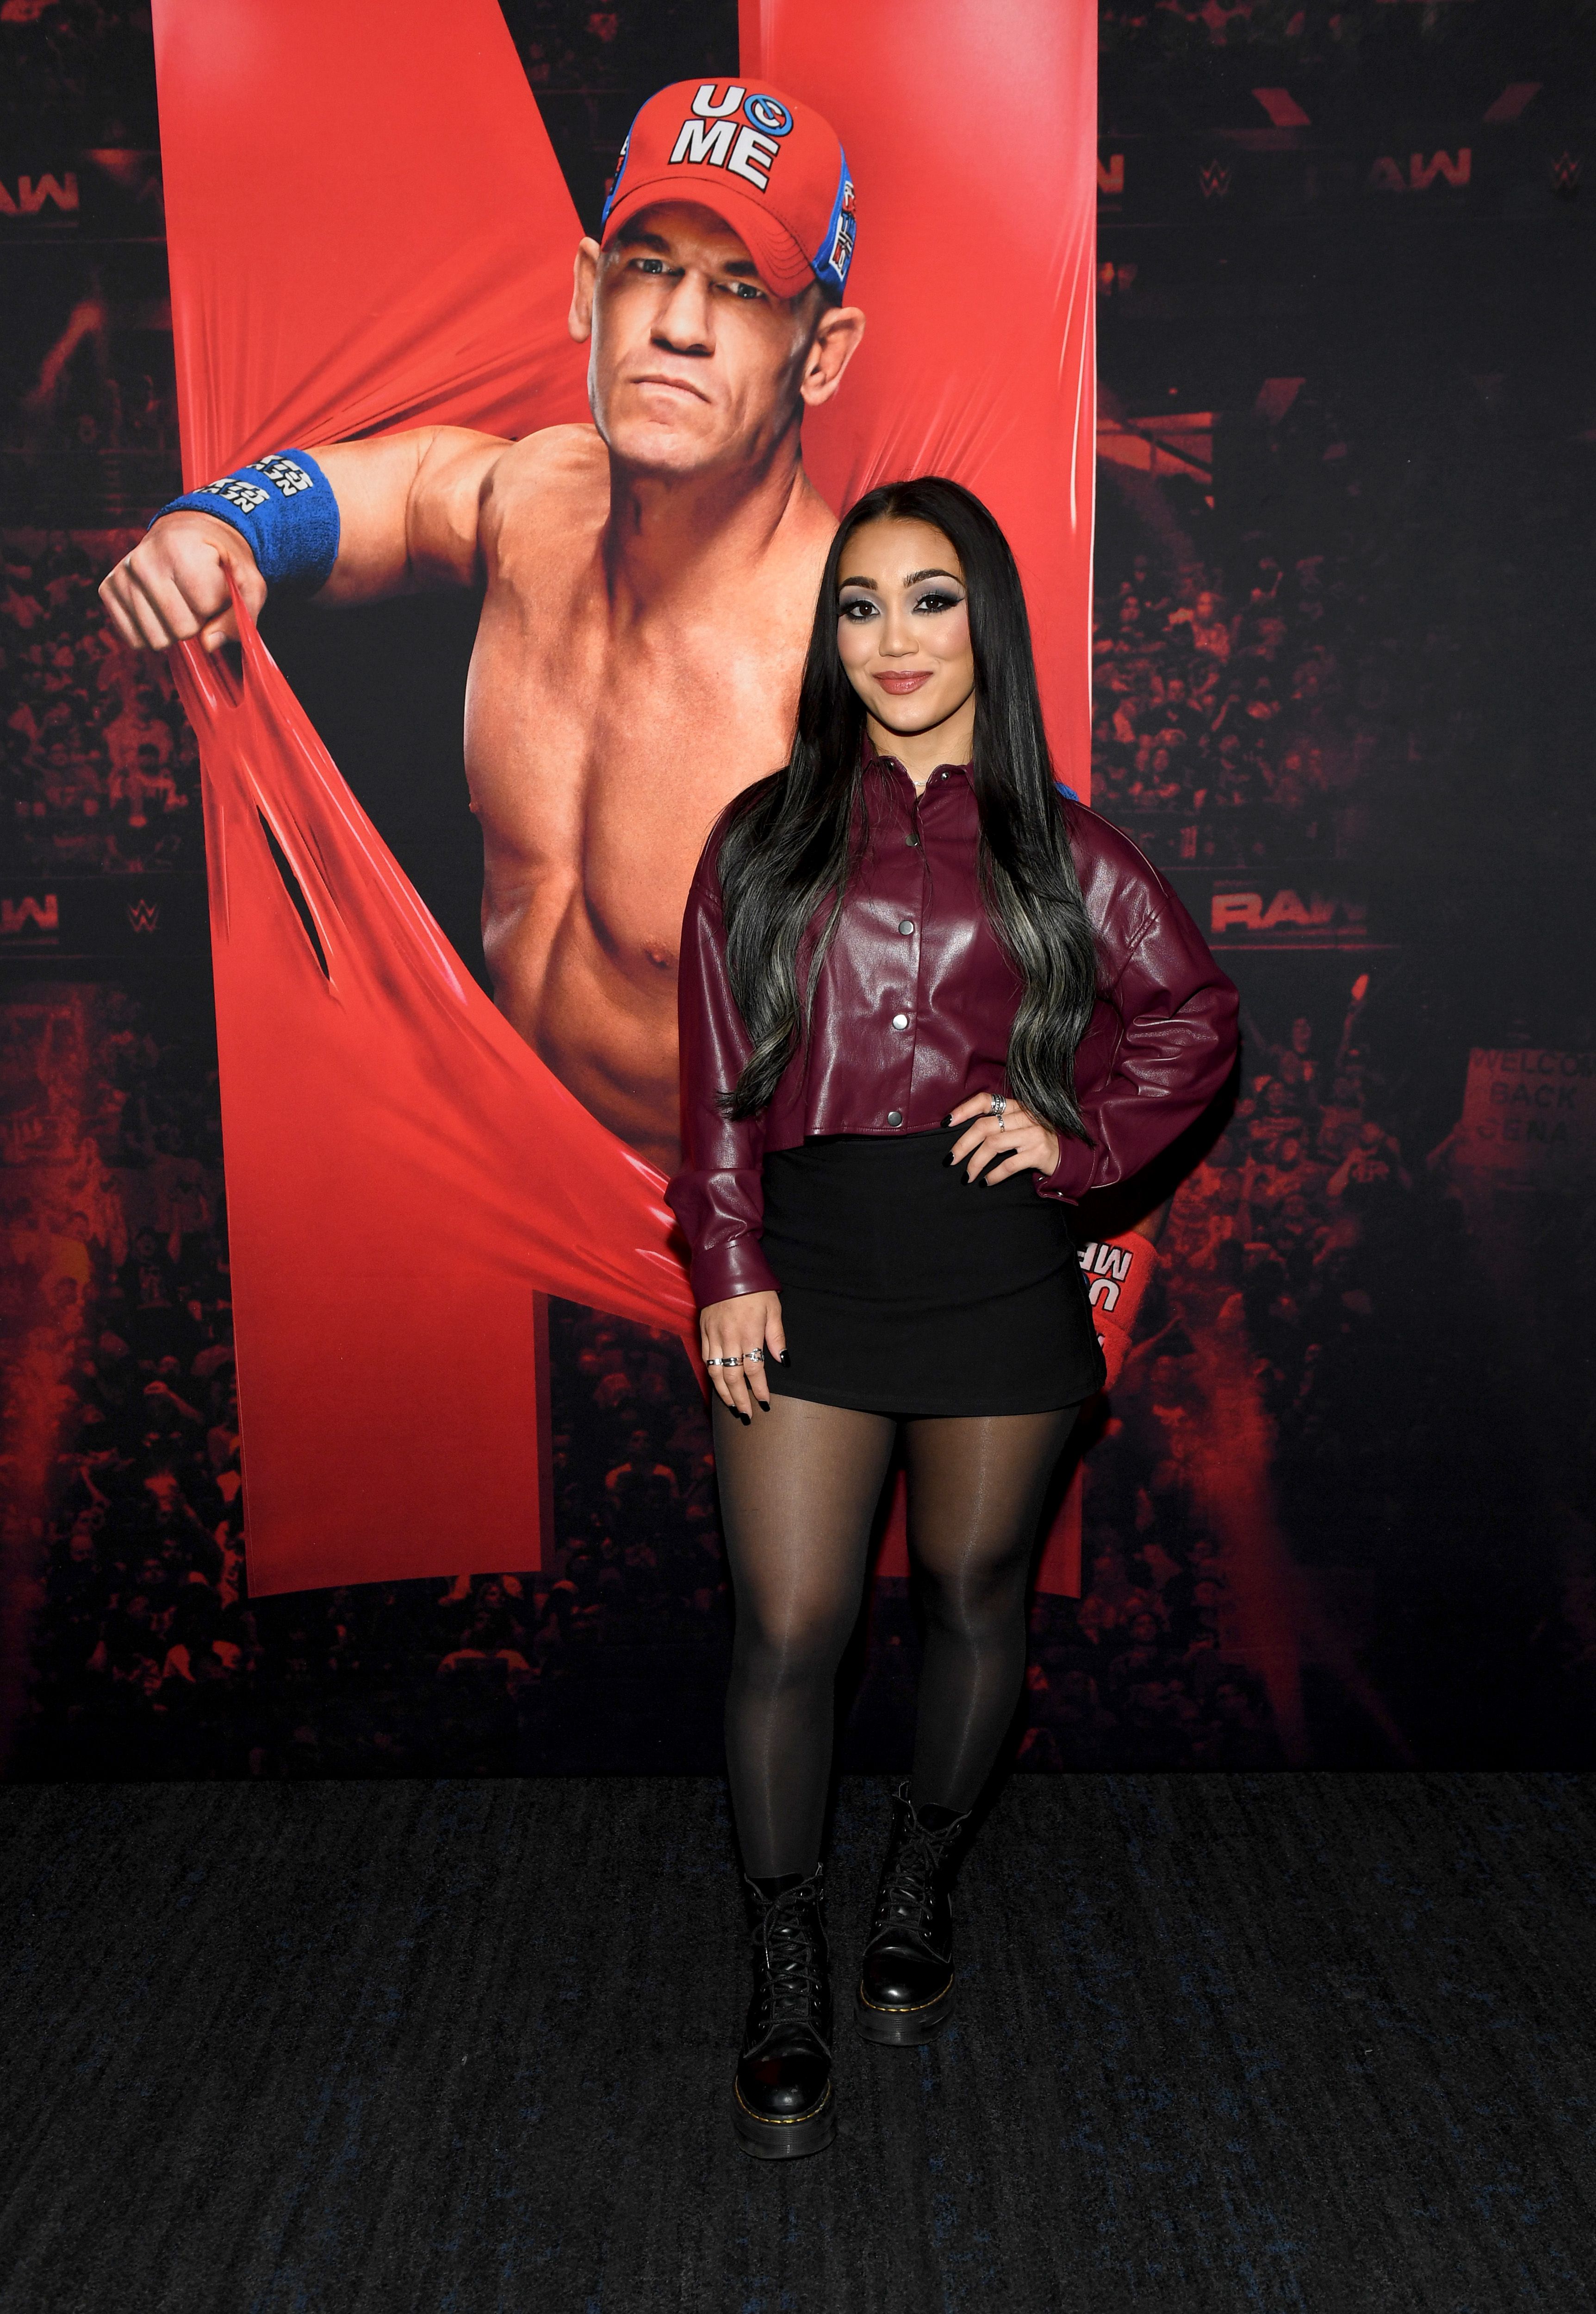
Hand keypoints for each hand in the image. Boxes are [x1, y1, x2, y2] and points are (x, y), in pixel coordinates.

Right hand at [99, 511, 266, 654]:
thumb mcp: (248, 581)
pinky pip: (133, 638)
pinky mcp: (108, 588)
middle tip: (196, 600)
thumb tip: (208, 644)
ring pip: (155, 638)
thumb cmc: (221, 559)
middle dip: (195, 623)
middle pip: (179, 629)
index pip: (203, 608)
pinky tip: (159, 610)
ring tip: (178, 603)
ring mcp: (122, 575)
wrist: (187, 532)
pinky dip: (152, 632)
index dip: (215, 608)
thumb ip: (241, 616)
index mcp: (180, 550)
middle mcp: (143, 560)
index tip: (213, 589)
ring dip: (173, 630)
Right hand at [700, 1289, 784, 1419]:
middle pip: (733, 1377)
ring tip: (732, 1406)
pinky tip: (717, 1384)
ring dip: (724, 1392)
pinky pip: (705, 1358)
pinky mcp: (703, 1331)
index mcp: (749, 1333)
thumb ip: (776, 1336)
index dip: (759, 1389)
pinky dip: (711, 1374)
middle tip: (747, 1415)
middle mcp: (730, 1338)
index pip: (754, 1370)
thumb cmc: (755, 1287)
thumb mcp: (773, 1308)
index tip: (765, 1402)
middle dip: (740, 1399)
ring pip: (716, 1372)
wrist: (725, 1268)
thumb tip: (783, 1360)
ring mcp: (714, 1335)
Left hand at [947, 1094, 1059, 1184]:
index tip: (946, 1123)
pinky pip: (1008, 1164)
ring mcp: (1033, 1134)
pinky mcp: (1039, 1152)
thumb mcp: (1021, 1126)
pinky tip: (986, 1182)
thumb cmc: (1039, 1141)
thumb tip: (965, 1136)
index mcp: (1017, 1107)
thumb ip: (999, 1124)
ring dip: (975, 1163)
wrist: (1071, 1155)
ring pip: (993, 1145)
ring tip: (967, 1176)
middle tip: (950, 1160)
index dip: (964, 1110)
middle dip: (962, 1144)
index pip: (985, 1101)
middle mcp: (1024, 1116)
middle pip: (984, 1126)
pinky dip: (994, 1175)